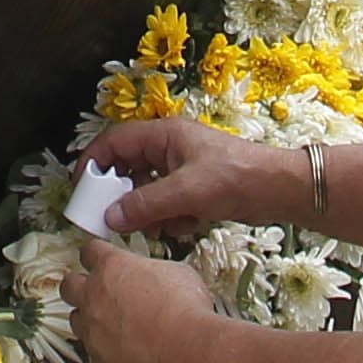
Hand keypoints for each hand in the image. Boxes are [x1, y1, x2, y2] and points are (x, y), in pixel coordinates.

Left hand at [65, 236, 214, 362]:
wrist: (189, 352)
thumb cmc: (187, 310)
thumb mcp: (176, 272)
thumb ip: (153, 271)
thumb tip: (155, 277)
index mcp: (112, 267)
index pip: (89, 252)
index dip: (97, 255)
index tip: (102, 259)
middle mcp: (94, 296)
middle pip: (69, 284)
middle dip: (80, 286)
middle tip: (97, 290)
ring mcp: (93, 329)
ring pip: (76, 319)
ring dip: (89, 318)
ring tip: (110, 323)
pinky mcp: (99, 360)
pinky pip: (92, 350)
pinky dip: (103, 347)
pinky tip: (122, 348)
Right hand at [84, 114, 308, 240]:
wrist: (281, 190)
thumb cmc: (235, 178)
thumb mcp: (186, 192)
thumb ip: (145, 204)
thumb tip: (109, 217)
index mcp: (163, 135)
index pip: (115, 142)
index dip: (93, 162)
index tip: (80, 190)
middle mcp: (169, 149)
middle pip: (129, 170)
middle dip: (123, 197)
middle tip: (113, 220)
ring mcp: (182, 170)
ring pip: (148, 192)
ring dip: (149, 212)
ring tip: (160, 227)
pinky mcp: (195, 190)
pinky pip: (167, 204)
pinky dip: (171, 218)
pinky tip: (187, 226)